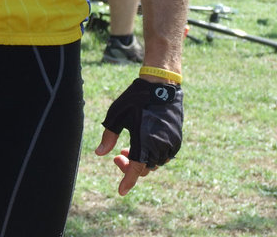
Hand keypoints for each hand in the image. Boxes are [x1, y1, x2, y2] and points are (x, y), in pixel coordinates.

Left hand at [96, 78, 182, 194]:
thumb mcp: (117, 115)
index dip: (127, 182)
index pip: (135, 171)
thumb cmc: (136, 98)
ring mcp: (171, 144)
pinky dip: (153, 154)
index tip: (120, 191)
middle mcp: (160, 147)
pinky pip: (165, 155)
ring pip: (155, 162)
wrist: (161, 84)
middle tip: (117, 156)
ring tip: (127, 148)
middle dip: (129, 166)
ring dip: (141, 160)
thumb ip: (109, 136)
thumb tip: (100, 154)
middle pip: (144, 168)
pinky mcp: (177, 138)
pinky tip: (143, 144)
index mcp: (144, 143)